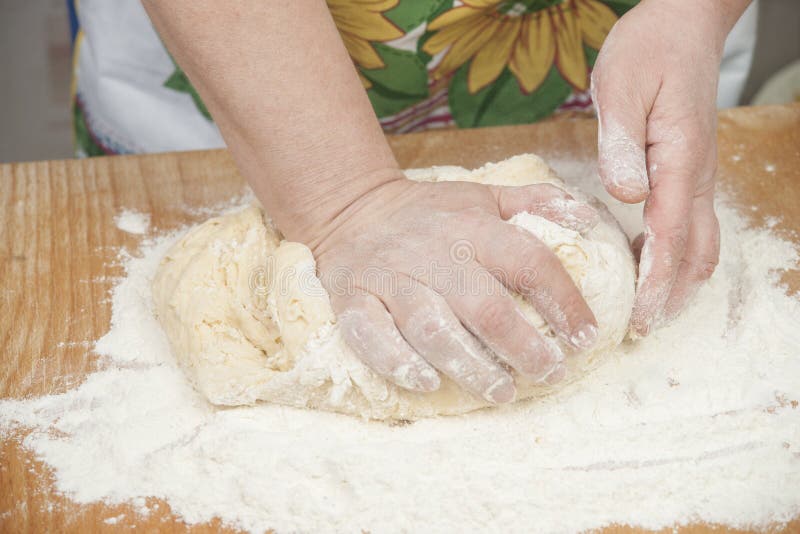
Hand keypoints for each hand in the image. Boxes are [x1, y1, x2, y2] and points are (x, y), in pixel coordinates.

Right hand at [310, 175, 600, 401]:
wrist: (353, 207)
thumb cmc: (430, 212)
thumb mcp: (483, 196)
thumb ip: (535, 201)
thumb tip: (590, 219)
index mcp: (472, 227)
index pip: (528, 262)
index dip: (563, 302)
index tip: (585, 336)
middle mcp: (433, 253)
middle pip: (483, 305)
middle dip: (522, 345)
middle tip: (548, 372)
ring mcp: (389, 278)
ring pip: (432, 327)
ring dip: (469, 366)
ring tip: (501, 392)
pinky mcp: (352, 299)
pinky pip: (371, 335)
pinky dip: (397, 362)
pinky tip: (426, 383)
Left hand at [591, 0, 748, 335]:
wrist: (682, 24)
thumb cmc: (648, 50)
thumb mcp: (620, 87)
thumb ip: (620, 142)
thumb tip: (625, 194)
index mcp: (678, 160)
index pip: (670, 236)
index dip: (655, 283)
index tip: (639, 319)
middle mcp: (694, 175)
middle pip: (694, 251)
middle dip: (671, 295)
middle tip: (643, 330)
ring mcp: (695, 173)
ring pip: (700, 241)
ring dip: (678, 279)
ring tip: (649, 310)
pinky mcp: (687, 169)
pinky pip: (690, 223)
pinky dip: (676, 254)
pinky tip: (650, 263)